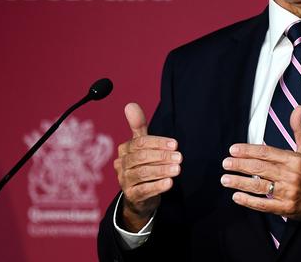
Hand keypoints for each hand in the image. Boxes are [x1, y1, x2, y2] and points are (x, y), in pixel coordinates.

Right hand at [114, 102, 181, 230]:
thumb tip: (130, 104)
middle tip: (179, 157)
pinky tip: (169, 183)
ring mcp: (124, 181)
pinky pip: (144, 190)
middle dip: (162, 156)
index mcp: (124, 150)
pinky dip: (157, 186)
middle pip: (141, 157)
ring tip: (178, 169)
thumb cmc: (143, 164)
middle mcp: (121, 165)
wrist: (139, 196)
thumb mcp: (141, 145)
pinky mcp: (131, 196)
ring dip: (162, 170)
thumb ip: (138, 125)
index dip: (158, 142)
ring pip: (143, 173)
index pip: (140, 143)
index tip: (175, 144)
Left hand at [221, 106, 300, 225]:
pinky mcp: (286, 208)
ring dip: (240, 183)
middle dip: (240, 165)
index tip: (233, 149)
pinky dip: (249, 201)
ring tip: (225, 179)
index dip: (248, 150)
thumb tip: (298, 108)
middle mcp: (290, 175)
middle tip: (225, 163)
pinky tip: (236, 197)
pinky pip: (264, 205)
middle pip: (259, 168)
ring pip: (259, 187)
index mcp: (294, 159)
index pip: (266, 152)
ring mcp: (288, 193)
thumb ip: (299, 128)